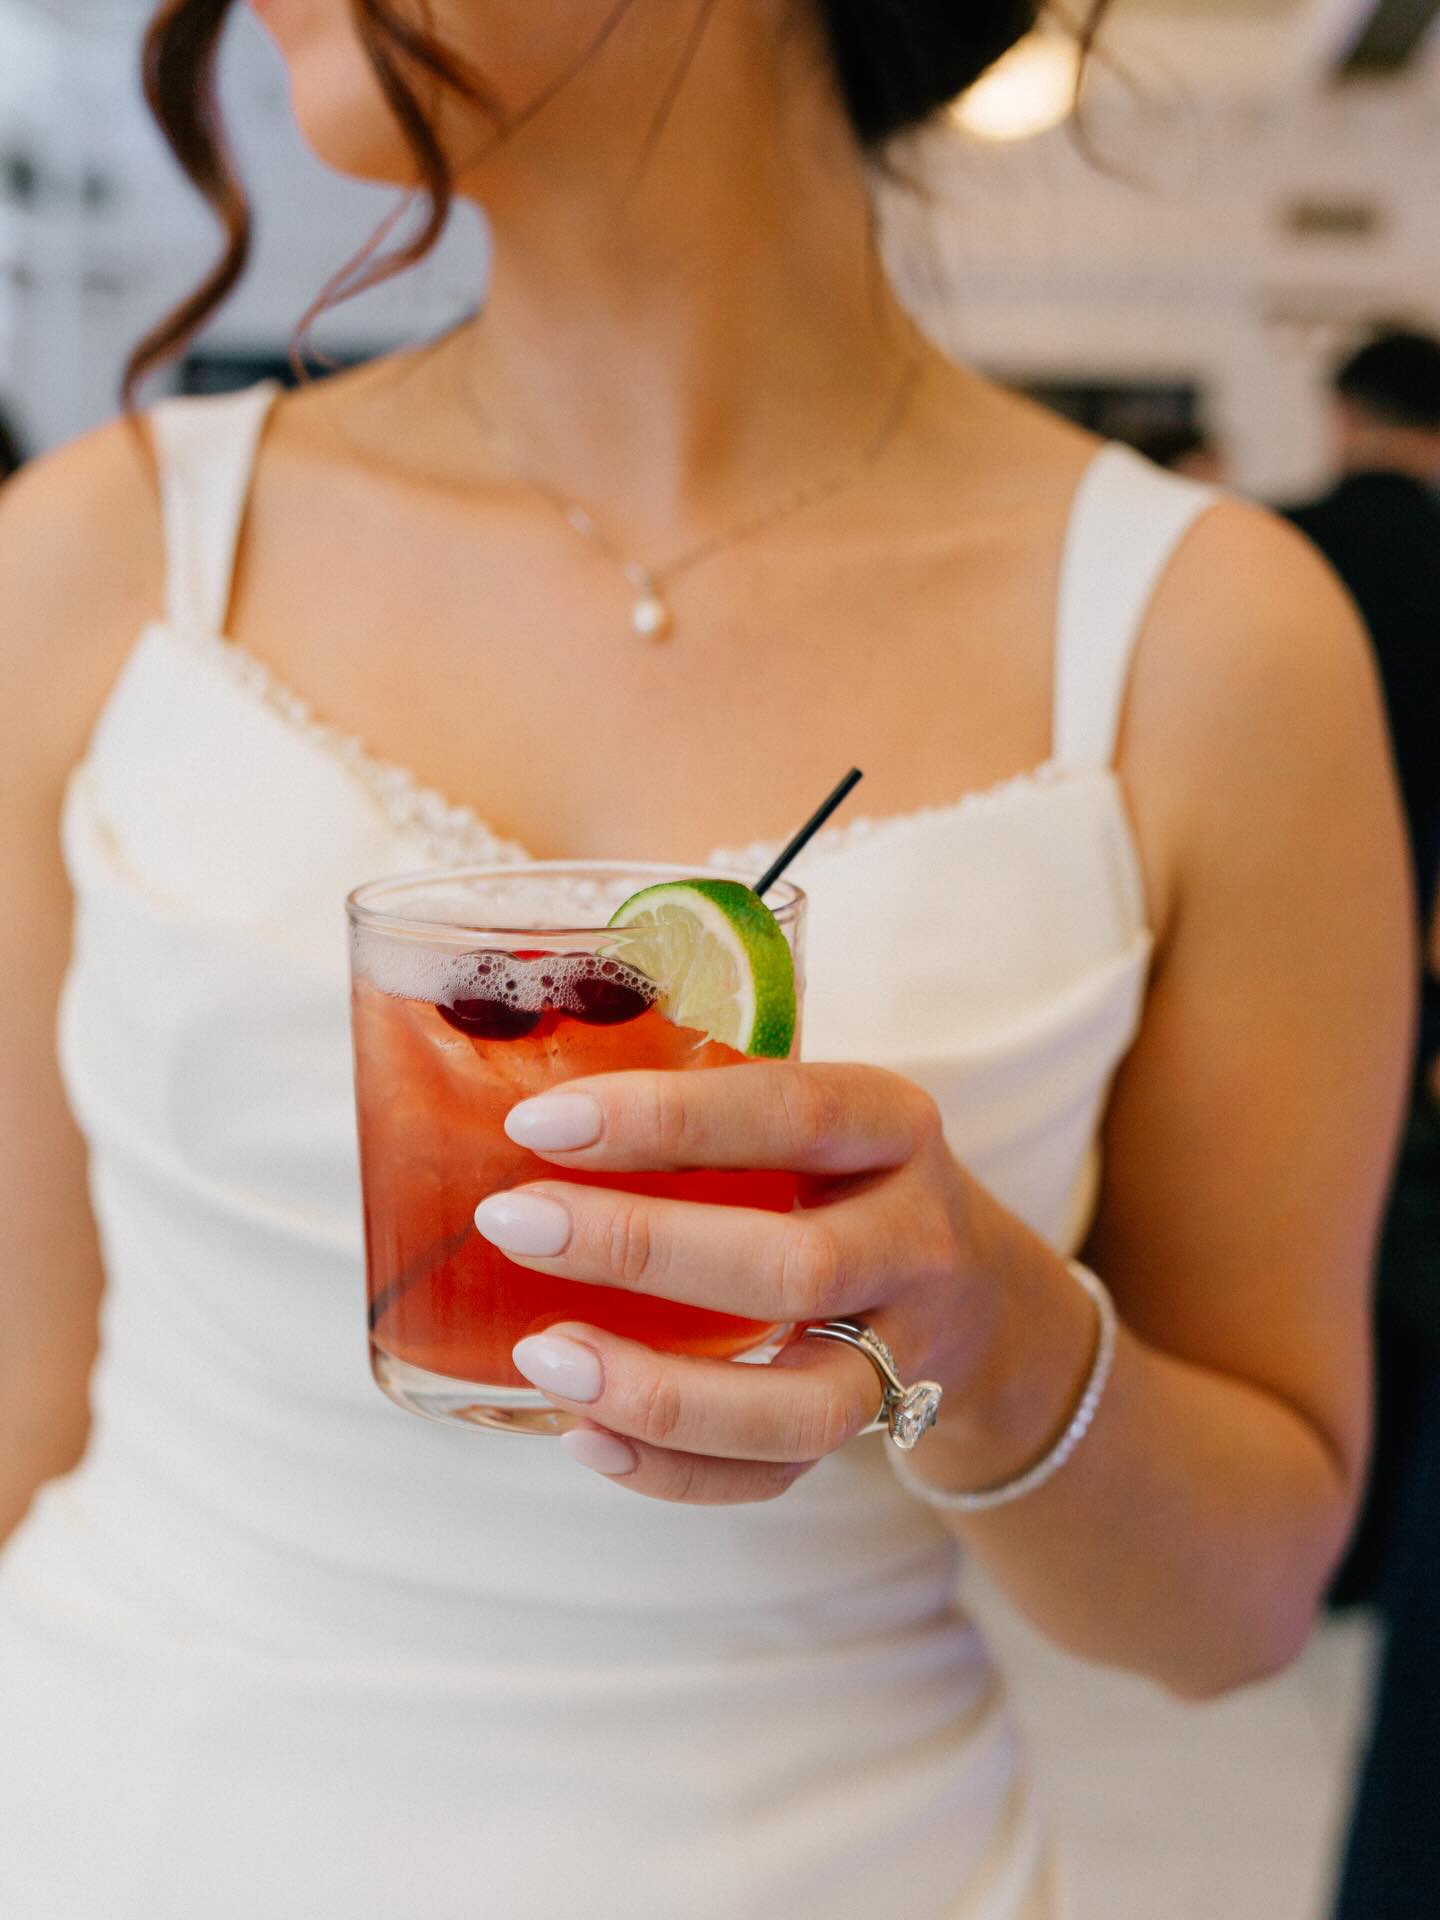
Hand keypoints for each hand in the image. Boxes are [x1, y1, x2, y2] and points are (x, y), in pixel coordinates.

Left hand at [472, 1063, 997, 1504]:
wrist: (970, 1287)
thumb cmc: (836, 1178)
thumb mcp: (806, 1116)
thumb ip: (702, 1110)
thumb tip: (515, 1113)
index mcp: (893, 1126)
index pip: (789, 1112)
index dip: (662, 1120)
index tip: (537, 1125)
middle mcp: (916, 1239)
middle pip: (794, 1266)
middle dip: (640, 1247)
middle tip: (512, 1224)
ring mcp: (907, 1349)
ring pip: (803, 1406)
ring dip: (661, 1392)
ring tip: (544, 1359)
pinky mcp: (875, 1432)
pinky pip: (780, 1475)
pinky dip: (677, 1470)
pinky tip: (585, 1434)